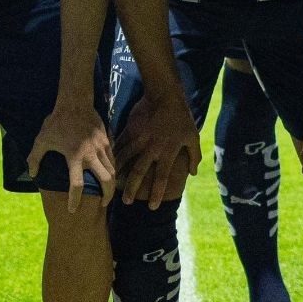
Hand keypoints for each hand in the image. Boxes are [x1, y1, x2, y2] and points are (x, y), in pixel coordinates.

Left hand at [32, 94, 115, 210]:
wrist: (75, 102)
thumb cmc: (57, 122)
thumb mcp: (41, 140)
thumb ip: (35, 158)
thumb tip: (33, 174)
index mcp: (75, 158)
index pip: (77, 185)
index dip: (75, 200)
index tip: (72, 210)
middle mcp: (91, 155)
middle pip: (106, 181)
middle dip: (106, 196)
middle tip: (102, 204)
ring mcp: (102, 148)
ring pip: (113, 170)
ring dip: (111, 184)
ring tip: (107, 192)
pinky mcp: (107, 141)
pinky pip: (113, 159)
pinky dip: (113, 169)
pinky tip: (109, 173)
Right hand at [115, 89, 199, 208]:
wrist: (165, 95)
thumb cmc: (182, 117)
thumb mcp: (193, 137)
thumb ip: (194, 156)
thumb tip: (194, 174)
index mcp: (167, 151)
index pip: (161, 177)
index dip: (156, 193)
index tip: (152, 207)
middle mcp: (151, 148)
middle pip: (139, 172)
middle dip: (132, 189)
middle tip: (127, 202)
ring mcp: (139, 139)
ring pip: (125, 159)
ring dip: (119, 173)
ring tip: (113, 185)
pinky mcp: (130, 130)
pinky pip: (120, 145)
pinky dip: (114, 155)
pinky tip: (108, 164)